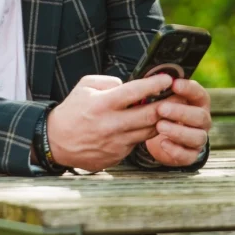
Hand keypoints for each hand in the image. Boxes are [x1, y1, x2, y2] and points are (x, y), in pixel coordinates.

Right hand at [45, 74, 171, 171]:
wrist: (56, 141)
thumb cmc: (72, 111)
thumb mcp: (84, 86)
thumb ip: (108, 81)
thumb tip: (129, 84)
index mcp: (103, 104)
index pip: (135, 92)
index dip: (155, 84)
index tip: (168, 78)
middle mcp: (112, 124)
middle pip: (150, 115)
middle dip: (168, 104)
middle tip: (178, 96)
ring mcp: (116, 143)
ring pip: (149, 131)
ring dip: (160, 121)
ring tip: (167, 111)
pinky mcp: (117, 155)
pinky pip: (137, 142)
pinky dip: (142, 133)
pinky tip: (144, 126)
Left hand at [143, 79, 210, 166]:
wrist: (163, 137)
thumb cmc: (163, 111)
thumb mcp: (162, 98)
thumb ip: (160, 89)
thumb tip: (148, 78)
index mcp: (197, 103)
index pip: (199, 94)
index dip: (189, 89)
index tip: (174, 84)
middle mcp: (202, 121)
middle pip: (200, 116)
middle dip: (181, 112)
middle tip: (161, 109)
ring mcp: (198, 139)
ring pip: (197, 137)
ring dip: (178, 131)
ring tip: (159, 126)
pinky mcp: (191, 155)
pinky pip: (188, 155)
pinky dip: (176, 150)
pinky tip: (162, 143)